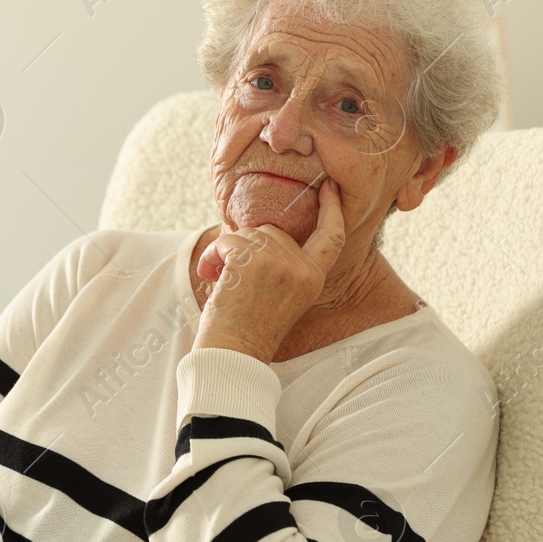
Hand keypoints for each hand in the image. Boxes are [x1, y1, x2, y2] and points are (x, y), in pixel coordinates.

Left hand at [193, 178, 345, 361]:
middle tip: (231, 274)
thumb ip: (285, 265)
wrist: (233, 354)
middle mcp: (300, 268)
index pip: (331, 236)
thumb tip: (264, 231)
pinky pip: (227, 239)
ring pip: (247, 233)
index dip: (331, 209)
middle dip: (247, 246)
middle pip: (272, 231)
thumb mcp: (283, 295)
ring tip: (220, 279)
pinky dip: (212, 254)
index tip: (328, 187)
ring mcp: (277, 262)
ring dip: (226, 251)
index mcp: (313, 278)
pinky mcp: (250, 260)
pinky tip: (210, 275)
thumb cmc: (250, 328)